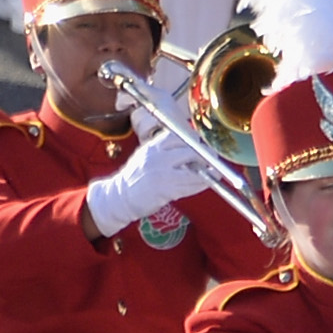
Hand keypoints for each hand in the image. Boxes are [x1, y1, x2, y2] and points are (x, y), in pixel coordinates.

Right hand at [84, 127, 219, 236]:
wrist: (117, 197)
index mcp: (154, 146)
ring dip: (208, 171)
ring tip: (214, 174)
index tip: (204, 146)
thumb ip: (167, 150)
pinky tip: (206, 183)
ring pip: (194, 166)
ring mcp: (161, 172)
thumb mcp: (148, 155)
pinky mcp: (165, 188)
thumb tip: (195, 146)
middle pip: (191, 149)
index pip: (181, 135)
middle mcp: (157, 155)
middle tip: (213, 160)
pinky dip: (202, 184)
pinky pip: (190, 184)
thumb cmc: (136, 177)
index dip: (196, 140)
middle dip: (206, 155)